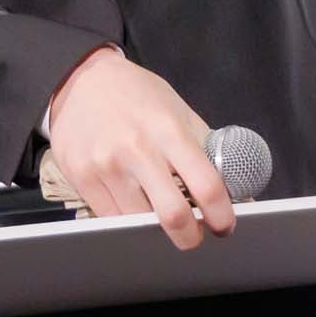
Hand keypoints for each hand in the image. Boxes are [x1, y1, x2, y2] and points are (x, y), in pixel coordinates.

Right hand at [48, 46, 235, 249]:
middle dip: (191, 236)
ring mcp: (105, 165)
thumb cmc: (135, 95)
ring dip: (154, 228)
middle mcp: (136, 149)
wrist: (81, 80)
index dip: (221, 215)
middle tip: (194, 235)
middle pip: (173, 215)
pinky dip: (126, 220)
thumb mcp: (177, 109)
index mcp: (168, 130)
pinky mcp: (81, 177)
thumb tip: (234, 186)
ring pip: (139, 222)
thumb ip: (203, 147)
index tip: (224, 225)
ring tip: (158, 213)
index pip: (206, 185)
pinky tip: (132, 205)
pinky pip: (111, 218)